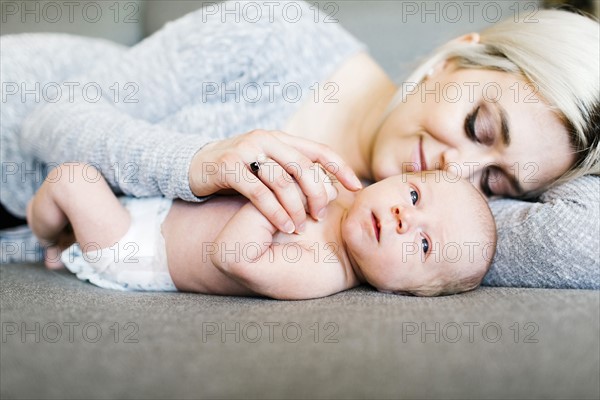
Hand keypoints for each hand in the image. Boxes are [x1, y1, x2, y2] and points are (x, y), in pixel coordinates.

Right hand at [189, 129, 360, 232]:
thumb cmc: (240, 171)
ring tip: (302, 226)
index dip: (341, 168)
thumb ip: (292, 171)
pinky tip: (284, 226)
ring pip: (282, 181)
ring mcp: (246, 151)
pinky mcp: (229, 166)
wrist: (196, 165)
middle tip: (321, 215)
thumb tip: (329, 188)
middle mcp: (266, 139)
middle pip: (303, 166)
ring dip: (296, 207)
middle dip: (317, 193)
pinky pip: (259, 193)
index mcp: (281, 139)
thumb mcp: (268, 165)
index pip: (319, 150)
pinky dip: (275, 212)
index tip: (357, 188)